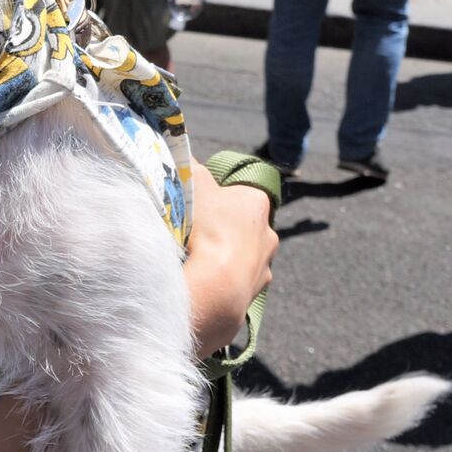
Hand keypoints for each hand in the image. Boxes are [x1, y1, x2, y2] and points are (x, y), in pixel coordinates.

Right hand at [183, 173, 276, 354]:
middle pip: (240, 226)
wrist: (216, 286)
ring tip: (196, 263)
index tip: (197, 207)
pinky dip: (222, 284)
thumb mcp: (194, 184)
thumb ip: (190, 167)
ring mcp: (264, 267)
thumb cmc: (208, 229)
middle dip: (220, 230)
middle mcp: (269, 234)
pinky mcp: (255, 294)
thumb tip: (182, 157)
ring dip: (222, 258)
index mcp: (257, 203)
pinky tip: (204, 284)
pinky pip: (236, 285)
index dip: (216, 199)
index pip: (238, 194)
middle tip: (193, 235)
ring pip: (240, 257)